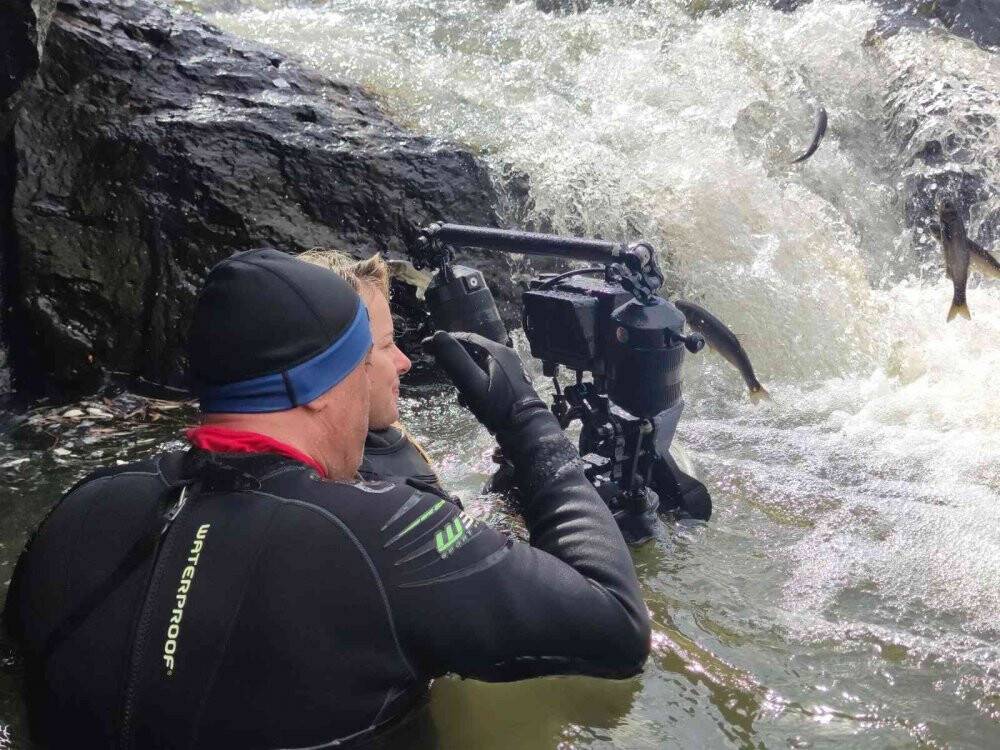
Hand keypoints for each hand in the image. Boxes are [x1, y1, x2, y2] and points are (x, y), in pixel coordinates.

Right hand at [423, 331, 542, 433]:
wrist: (525, 432)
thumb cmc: (499, 407)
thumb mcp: (472, 384)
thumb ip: (455, 360)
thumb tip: (437, 336)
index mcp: (497, 352)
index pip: (465, 339)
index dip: (444, 342)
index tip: (425, 348)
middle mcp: (505, 357)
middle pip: (472, 352)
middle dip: (454, 361)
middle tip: (439, 371)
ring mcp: (509, 371)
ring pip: (478, 366)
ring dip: (464, 377)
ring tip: (459, 393)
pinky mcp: (510, 385)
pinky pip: (486, 378)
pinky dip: (475, 386)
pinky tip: (470, 401)